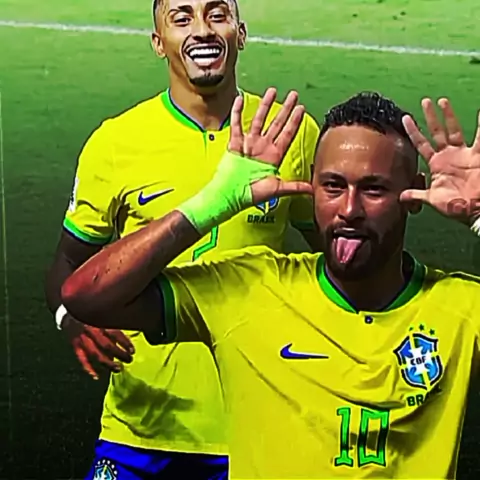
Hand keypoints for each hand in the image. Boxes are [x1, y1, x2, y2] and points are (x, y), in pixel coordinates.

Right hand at [63, 314, 134, 379]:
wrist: (69, 309)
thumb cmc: (92, 312)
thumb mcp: (104, 312)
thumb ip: (113, 323)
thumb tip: (129, 334)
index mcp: (100, 320)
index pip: (115, 333)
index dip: (125, 343)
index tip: (132, 350)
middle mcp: (91, 329)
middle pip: (106, 345)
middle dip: (119, 354)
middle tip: (129, 360)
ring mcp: (81, 338)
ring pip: (95, 354)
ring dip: (108, 363)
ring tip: (118, 368)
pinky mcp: (74, 345)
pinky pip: (81, 358)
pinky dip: (88, 368)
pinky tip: (97, 376)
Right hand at [228, 87, 312, 204]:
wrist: (231, 194)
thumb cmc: (252, 194)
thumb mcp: (276, 189)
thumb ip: (294, 186)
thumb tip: (312, 190)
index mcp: (274, 156)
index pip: (287, 134)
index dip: (295, 121)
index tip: (301, 108)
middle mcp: (263, 147)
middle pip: (276, 123)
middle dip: (286, 109)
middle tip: (294, 95)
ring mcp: (249, 144)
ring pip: (259, 119)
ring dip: (266, 105)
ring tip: (272, 91)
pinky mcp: (235, 144)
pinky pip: (236, 124)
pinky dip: (237, 112)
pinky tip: (240, 100)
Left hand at [401, 98, 479, 224]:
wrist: (475, 210)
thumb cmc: (455, 206)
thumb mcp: (432, 199)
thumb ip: (417, 195)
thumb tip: (400, 196)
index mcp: (436, 164)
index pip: (421, 144)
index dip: (413, 131)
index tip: (405, 118)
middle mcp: (448, 156)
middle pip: (437, 132)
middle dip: (430, 117)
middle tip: (425, 101)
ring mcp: (463, 154)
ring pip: (454, 130)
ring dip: (448, 116)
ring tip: (442, 101)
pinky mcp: (477, 155)